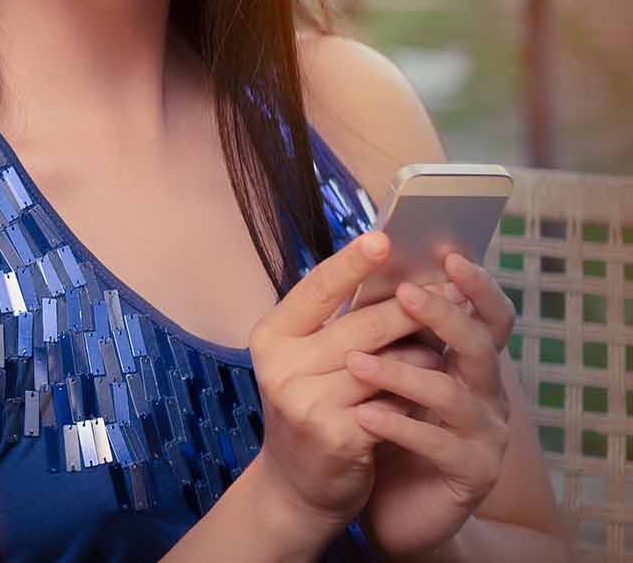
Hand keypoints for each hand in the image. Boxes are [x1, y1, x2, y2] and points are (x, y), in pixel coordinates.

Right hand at [244, 232, 435, 544]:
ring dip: (422, 355)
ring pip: (384, 365)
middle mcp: (280, 365)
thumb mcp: (309, 360)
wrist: (299, 484)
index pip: (315, 289)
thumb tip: (398, 276)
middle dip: (411, 307)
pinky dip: (417, 394)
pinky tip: (434, 390)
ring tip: (446, 344)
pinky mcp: (335, 435)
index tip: (385, 239)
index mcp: (271, 335)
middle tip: (452, 287)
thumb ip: (340, 323)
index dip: (351, 264)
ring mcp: (304, 402)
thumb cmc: (314, 406)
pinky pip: (393, 404)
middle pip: (360, 325)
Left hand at [355, 254, 515, 557]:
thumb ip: (385, 330)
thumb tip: (365, 264)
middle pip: (482, 345)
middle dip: (445, 315)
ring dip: (403, 372)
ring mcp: (484, 433)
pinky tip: (364, 417)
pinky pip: (438, 443)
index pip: (487, 314)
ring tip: (354, 361)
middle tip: (405, 292)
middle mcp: (486, 392)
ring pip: (453, 393)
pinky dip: (399, 425)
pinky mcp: (470, 472)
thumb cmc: (382, 426)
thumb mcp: (383, 373)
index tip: (449, 253)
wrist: (387, 505)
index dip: (476, 285)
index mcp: (468, 361)